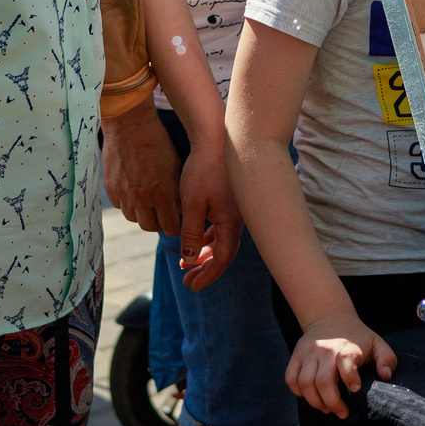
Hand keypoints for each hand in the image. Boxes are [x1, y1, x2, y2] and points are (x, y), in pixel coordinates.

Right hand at [102, 101, 181, 235]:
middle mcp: (141, 198)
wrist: (130, 125)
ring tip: (148, 203)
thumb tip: (179, 209)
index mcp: (161, 193)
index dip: (175, 227)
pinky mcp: (111, 188)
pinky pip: (120, 206)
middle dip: (159, 224)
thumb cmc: (158, 142)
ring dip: (142, 214)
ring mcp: (124, 194)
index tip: (176, 221)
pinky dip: (128, 204)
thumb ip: (177, 191)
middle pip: (150, 227)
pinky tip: (134, 192)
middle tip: (163, 215)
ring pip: (134, 219)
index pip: (170, 227)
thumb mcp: (175, 166)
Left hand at [174, 140, 244, 291]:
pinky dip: (208, 237)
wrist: (217, 139)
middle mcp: (238, 219)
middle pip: (224, 253)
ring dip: (205, 253)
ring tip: (187, 262)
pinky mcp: (231, 200)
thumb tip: (190, 259)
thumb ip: (191, 233)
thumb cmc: (203, 170)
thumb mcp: (192, 204)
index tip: (191, 286)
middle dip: (205, 268)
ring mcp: (236, 210)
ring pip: (222, 240)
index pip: (221, 259)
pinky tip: (196, 238)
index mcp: (230, 223)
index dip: (207, 275)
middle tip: (188, 281)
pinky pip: (221, 227)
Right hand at [286, 309, 395, 416]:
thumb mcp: (377, 343)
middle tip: (342, 413)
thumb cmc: (357, 337)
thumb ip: (387, 359)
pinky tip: (310, 396)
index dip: (350, 377)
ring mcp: (308, 352)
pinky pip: (291, 378)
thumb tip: (385, 376)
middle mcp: (325, 349)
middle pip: (323, 380)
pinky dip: (298, 392)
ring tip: (326, 408)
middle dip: (332, 402)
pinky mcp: (296, 355)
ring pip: (305, 383)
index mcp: (346, 347)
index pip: (345, 361)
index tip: (355, 390)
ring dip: (315, 401)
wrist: (330, 317)